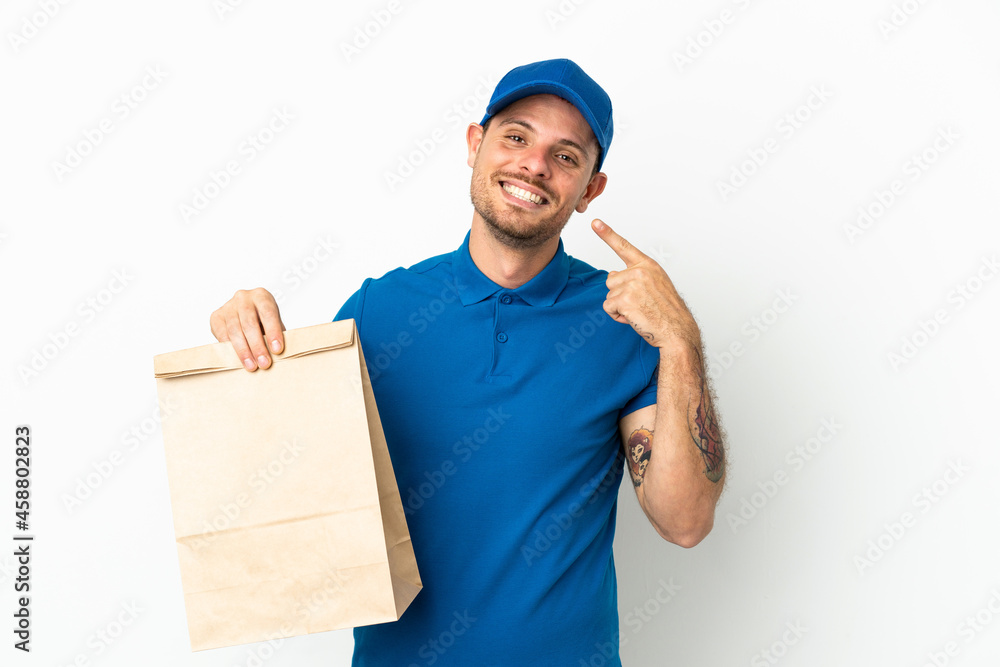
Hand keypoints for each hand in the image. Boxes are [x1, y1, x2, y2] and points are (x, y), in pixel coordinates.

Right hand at [209, 288, 285, 370]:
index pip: (268, 314)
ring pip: (234, 330)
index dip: (273, 332)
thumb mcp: (274, 322)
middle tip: (264, 363)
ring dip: (243, 351)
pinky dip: (229, 347)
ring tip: (251, 366)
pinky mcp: (216, 316)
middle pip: (249, 323)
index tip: (277, 350)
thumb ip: (275, 334)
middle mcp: (243, 298)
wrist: (246, 312)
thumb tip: (279, 355)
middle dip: (257, 346)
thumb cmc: (263, 319)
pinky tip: (236, 358)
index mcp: (261, 296)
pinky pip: (221, 333)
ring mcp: (228, 306)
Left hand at [592, 219, 699, 349]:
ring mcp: (632, 284)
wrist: (677, 330)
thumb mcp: (655, 285)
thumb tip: (612, 275)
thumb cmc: (667, 311)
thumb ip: (634, 276)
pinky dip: (617, 316)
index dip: (607, 234)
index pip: (624, 246)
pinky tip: (634, 317)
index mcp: (648, 265)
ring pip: (609, 295)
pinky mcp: (625, 299)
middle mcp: (640, 271)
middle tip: (641, 304)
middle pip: (611, 280)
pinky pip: (608, 307)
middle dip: (620, 294)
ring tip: (640, 311)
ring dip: (619, 307)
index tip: (595, 222)